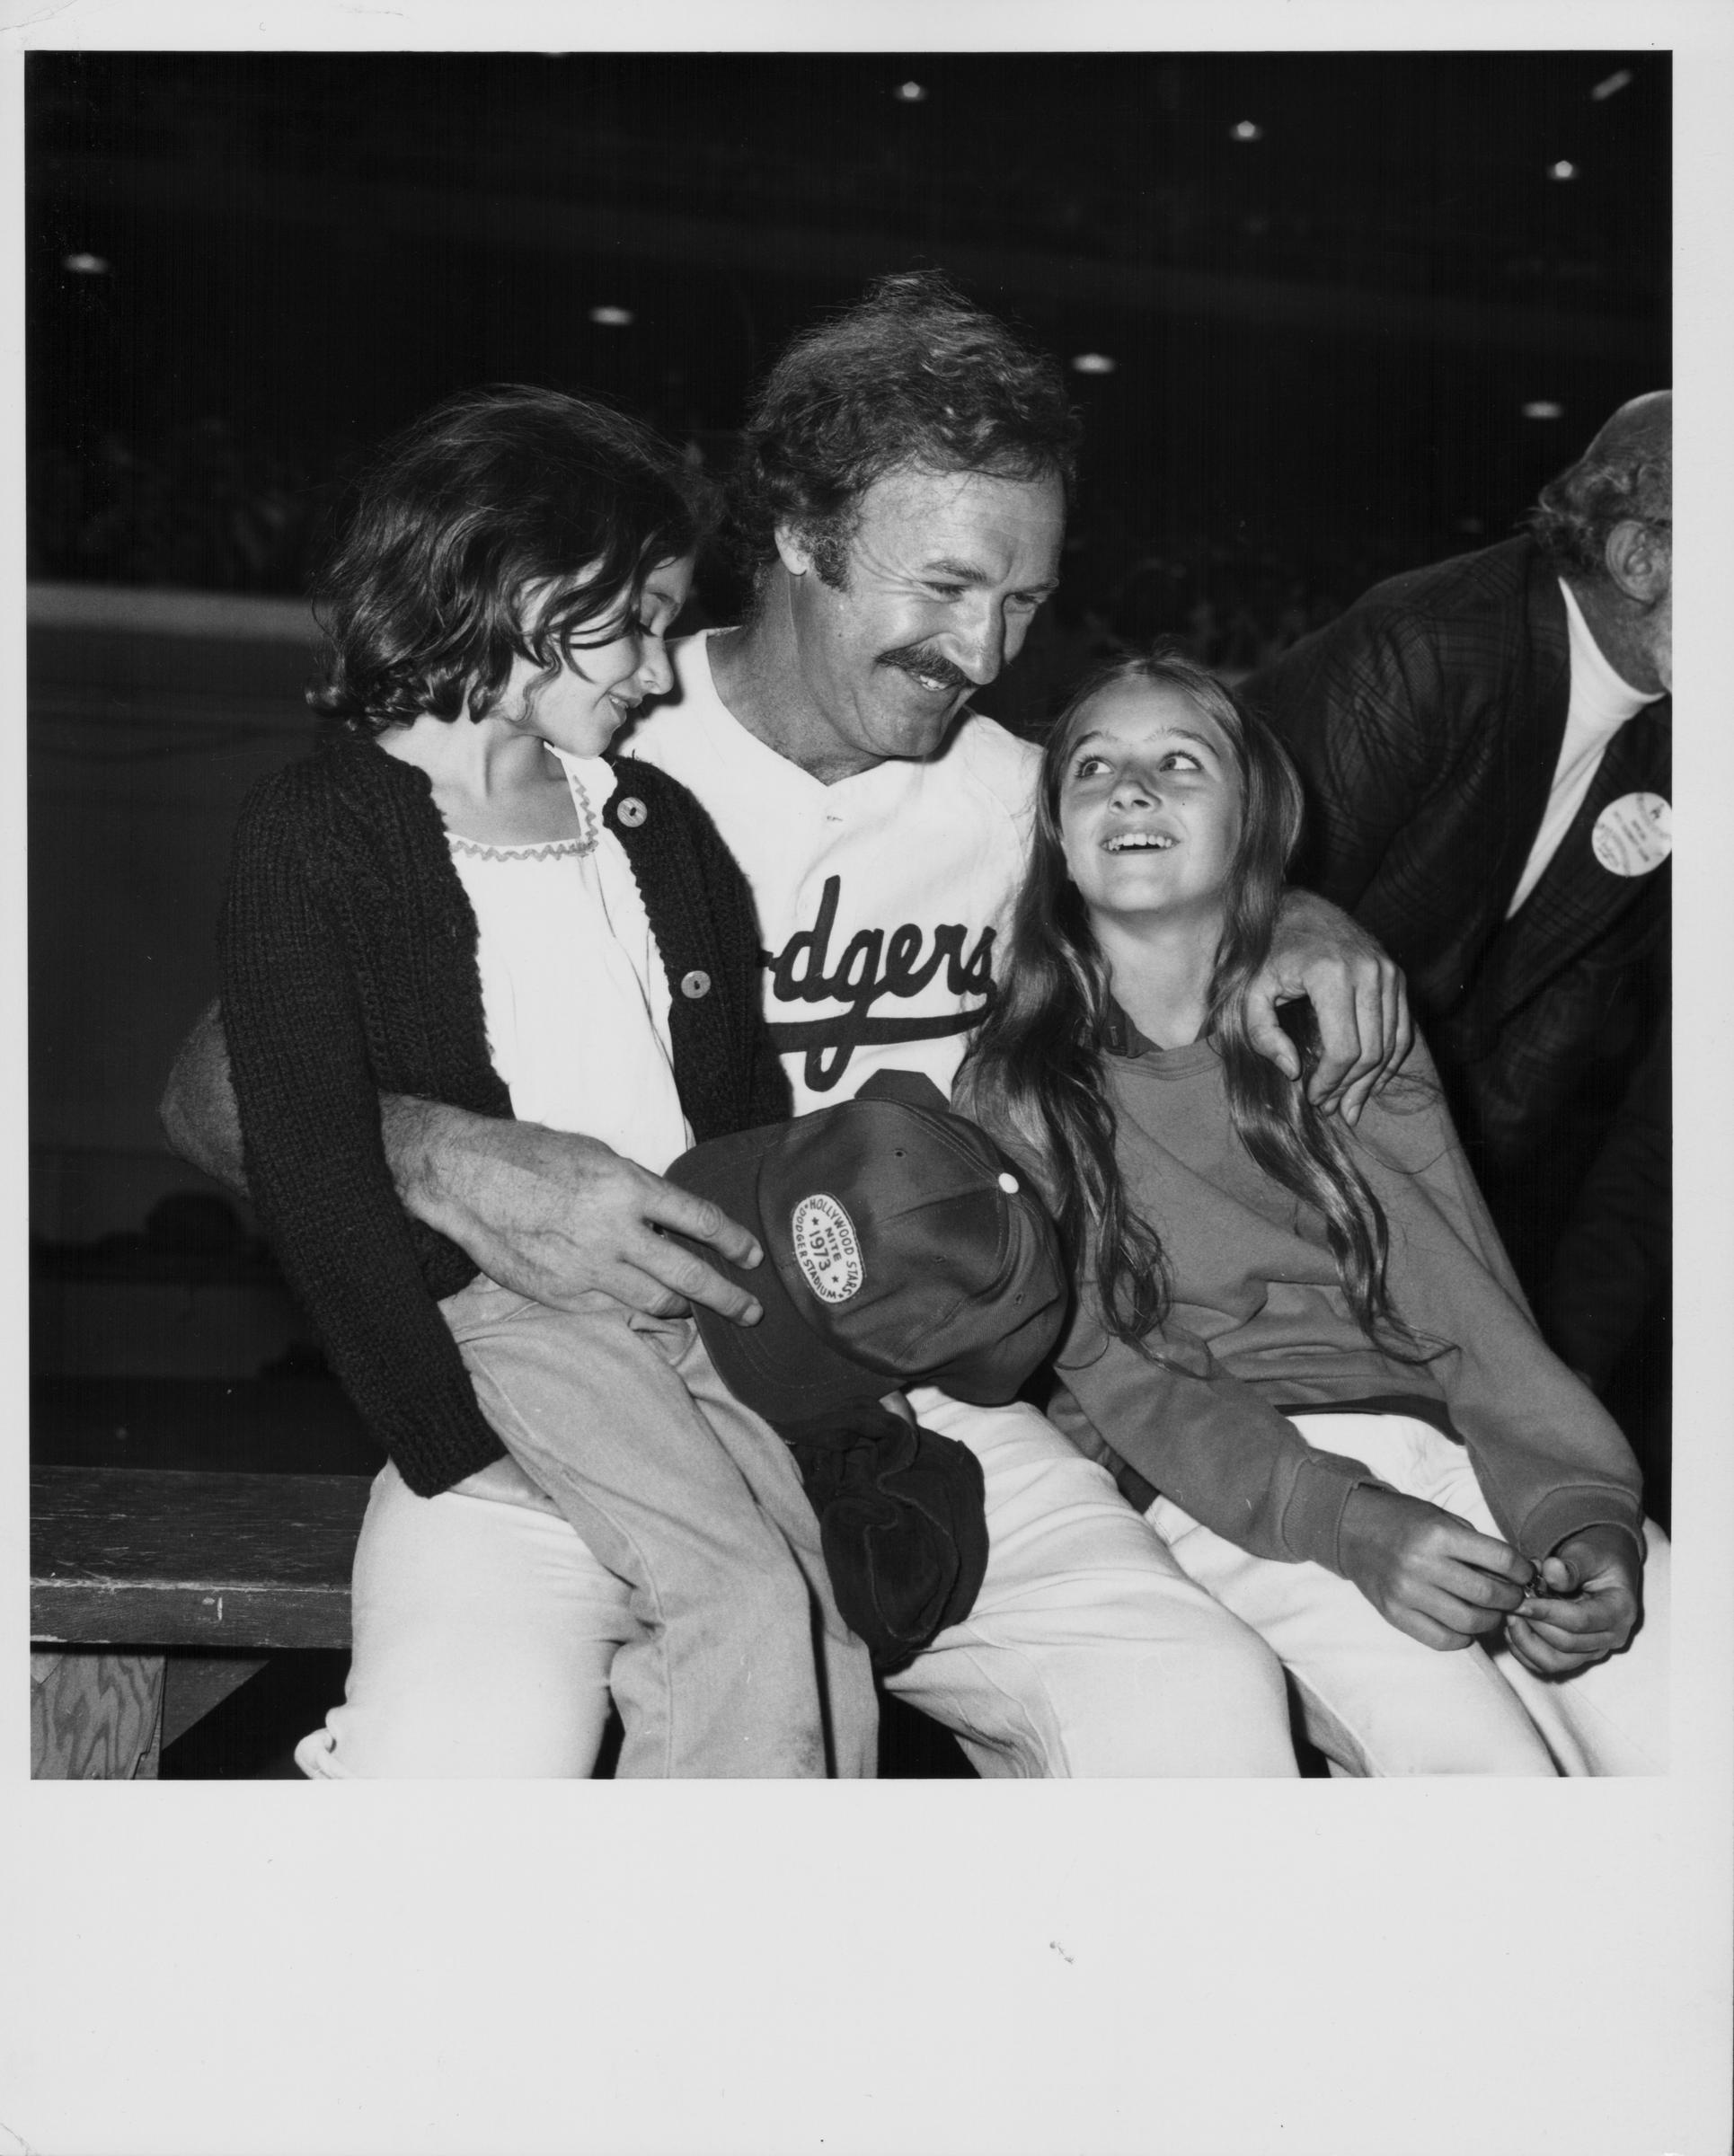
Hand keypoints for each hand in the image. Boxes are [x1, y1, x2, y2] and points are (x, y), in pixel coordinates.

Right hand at [387, 1102, 766, 1324]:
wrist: (466, 1177)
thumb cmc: (532, 1155)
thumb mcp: (598, 1154)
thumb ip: (638, 1187)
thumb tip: (677, 1215)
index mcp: (626, 1186)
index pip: (699, 1221)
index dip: (734, 1242)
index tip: (752, 1255)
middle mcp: (612, 1231)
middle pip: (688, 1277)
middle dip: (728, 1298)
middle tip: (751, 1310)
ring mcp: (586, 1269)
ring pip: (653, 1303)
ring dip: (683, 1310)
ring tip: (698, 1310)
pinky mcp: (561, 1294)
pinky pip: (611, 1309)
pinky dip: (631, 1308)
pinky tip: (639, 1304)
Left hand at [1249, 890, 1412, 1122]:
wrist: (1297, 908)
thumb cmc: (1267, 954)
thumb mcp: (1250, 992)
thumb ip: (1262, 1034)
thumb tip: (1293, 1071)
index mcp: (1331, 975)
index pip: (1343, 1048)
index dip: (1330, 1082)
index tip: (1313, 1097)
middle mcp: (1369, 972)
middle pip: (1371, 1051)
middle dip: (1351, 1087)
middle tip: (1331, 1108)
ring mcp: (1388, 972)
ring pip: (1391, 1044)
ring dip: (1372, 1080)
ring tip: (1350, 1104)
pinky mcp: (1397, 975)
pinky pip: (1402, 1028)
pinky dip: (1390, 1059)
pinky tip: (1371, 1081)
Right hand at [1337, 1484, 1531, 1650]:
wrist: (1351, 1528)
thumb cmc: (1404, 1520)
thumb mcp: (1442, 1517)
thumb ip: (1476, 1545)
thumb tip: (1516, 1575)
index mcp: (1437, 1534)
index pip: (1500, 1559)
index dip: (1522, 1570)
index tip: (1526, 1574)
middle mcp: (1421, 1564)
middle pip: (1487, 1595)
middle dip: (1512, 1598)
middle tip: (1514, 1596)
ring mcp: (1406, 1593)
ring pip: (1468, 1622)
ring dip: (1490, 1620)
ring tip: (1491, 1611)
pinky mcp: (1394, 1614)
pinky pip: (1441, 1639)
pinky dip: (1462, 1637)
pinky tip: (1465, 1625)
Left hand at [1505, 1526, 1641, 1676]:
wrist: (1602, 1567)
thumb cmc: (1596, 1558)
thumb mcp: (1587, 1552)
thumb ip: (1571, 1563)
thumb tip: (1551, 1571)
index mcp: (1620, 1610)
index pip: (1580, 1620)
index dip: (1546, 1612)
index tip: (1519, 1601)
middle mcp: (1611, 1637)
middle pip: (1566, 1643)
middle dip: (1533, 1624)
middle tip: (1510, 1603)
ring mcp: (1594, 1650)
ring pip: (1554, 1662)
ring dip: (1525, 1641)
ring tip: (1510, 1615)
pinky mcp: (1576, 1656)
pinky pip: (1546, 1664)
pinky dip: (1525, 1650)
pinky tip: (1513, 1628)